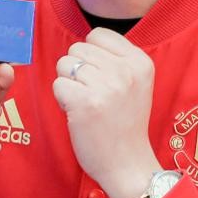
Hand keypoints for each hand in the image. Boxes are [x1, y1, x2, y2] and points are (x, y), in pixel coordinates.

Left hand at [54, 28, 160, 197]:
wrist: (128, 163)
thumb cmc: (125, 123)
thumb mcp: (136, 83)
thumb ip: (115, 59)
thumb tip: (82, 43)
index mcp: (140, 62)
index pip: (97, 35)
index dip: (90, 55)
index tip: (101, 77)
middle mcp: (125, 71)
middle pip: (77, 49)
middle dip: (77, 71)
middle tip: (93, 95)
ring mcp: (105, 86)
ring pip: (64, 65)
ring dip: (68, 84)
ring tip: (86, 103)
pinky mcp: (84, 103)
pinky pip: (58, 85)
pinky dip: (62, 99)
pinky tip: (78, 113)